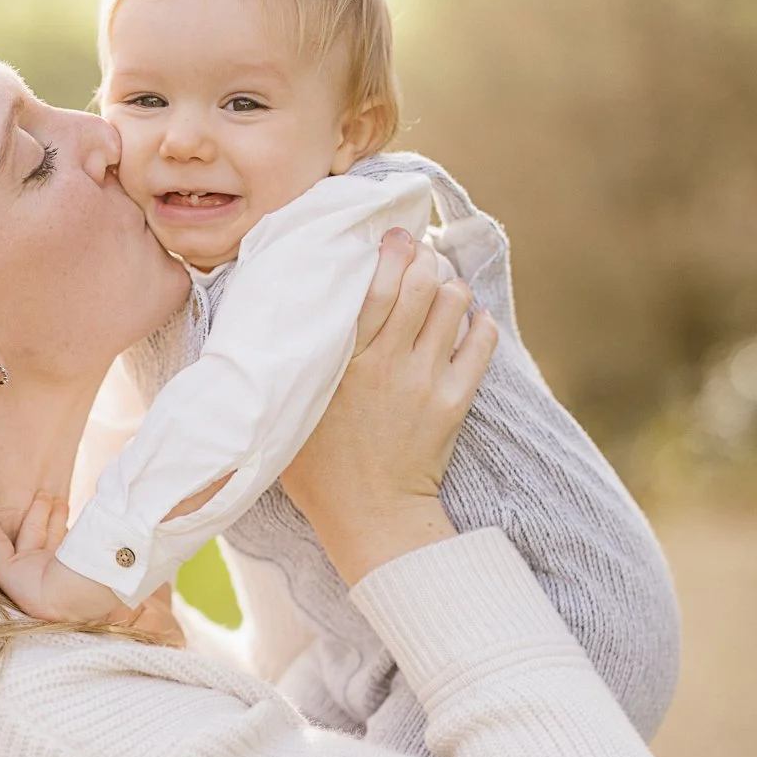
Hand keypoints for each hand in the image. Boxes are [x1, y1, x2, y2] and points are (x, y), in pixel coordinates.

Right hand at [0, 495, 179, 640]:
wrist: (80, 598)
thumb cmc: (101, 575)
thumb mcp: (121, 551)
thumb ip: (135, 532)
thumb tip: (170, 506)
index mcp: (78, 569)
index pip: (69, 543)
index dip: (64, 524)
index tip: (65, 505)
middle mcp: (56, 572)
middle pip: (50, 538)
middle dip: (52, 516)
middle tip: (55, 496)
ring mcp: (32, 573)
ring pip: (28, 538)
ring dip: (33, 517)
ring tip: (41, 496)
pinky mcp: (11, 576)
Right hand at [281, 231, 498, 584]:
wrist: (370, 518)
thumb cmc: (319, 469)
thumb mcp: (289, 413)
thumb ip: (287, 368)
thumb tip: (276, 322)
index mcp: (342, 362)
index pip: (374, 285)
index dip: (389, 251)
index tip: (391, 238)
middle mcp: (386, 364)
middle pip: (420, 282)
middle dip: (424, 258)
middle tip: (420, 257)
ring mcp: (424, 381)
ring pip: (452, 303)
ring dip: (450, 288)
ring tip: (440, 292)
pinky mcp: (454, 401)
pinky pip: (481, 342)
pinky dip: (478, 322)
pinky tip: (469, 321)